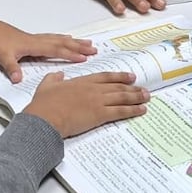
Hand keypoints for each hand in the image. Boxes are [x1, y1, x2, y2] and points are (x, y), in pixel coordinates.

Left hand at [0, 16, 95, 82]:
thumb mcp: (3, 57)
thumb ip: (12, 68)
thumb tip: (18, 80)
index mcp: (33, 45)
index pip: (56, 50)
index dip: (71, 54)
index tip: (85, 58)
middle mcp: (38, 40)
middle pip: (63, 43)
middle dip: (79, 47)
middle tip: (94, 49)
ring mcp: (36, 38)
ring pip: (60, 39)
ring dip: (74, 42)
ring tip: (87, 43)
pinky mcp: (32, 39)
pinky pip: (53, 38)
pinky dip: (63, 39)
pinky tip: (66, 39)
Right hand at [24, 72, 148, 137]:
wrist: (46, 118)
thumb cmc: (44, 104)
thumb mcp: (46, 86)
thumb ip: (53, 78)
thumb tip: (57, 74)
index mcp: (81, 82)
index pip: (105, 77)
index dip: (119, 76)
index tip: (130, 77)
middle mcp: (93, 89)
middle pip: (117, 87)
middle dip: (132, 88)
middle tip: (143, 88)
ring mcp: (97, 101)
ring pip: (122, 97)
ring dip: (136, 97)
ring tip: (147, 97)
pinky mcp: (100, 114)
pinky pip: (120, 111)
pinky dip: (132, 110)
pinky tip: (141, 110)